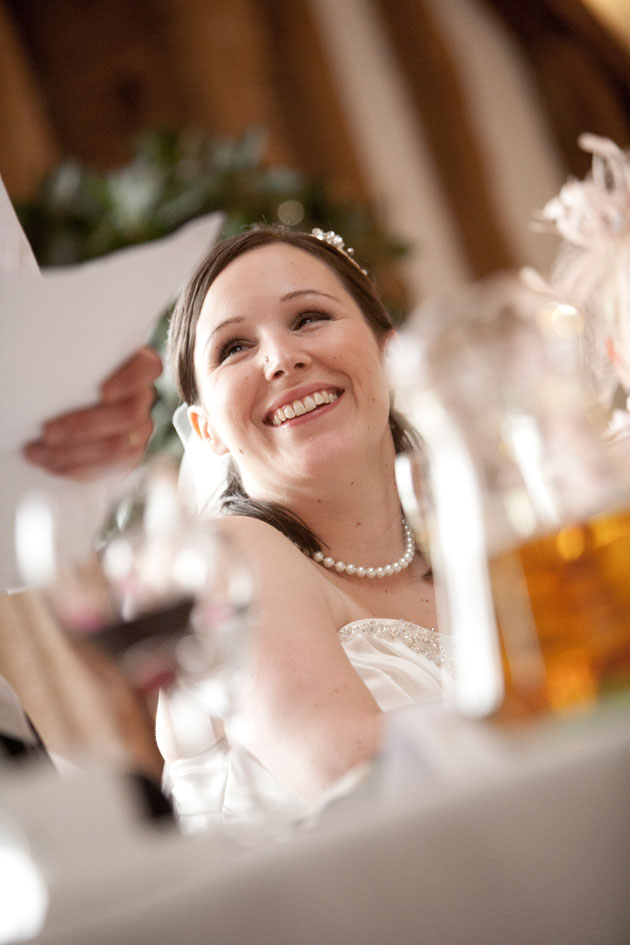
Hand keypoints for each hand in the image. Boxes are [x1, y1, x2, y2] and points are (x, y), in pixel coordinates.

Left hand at [23, 346, 162, 479]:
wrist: (61, 406)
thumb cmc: (64, 377)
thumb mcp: (69, 362)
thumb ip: (71, 364)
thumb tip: (45, 363)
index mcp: (137, 366)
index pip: (148, 368)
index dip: (129, 381)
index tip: (103, 392)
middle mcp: (142, 397)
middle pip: (127, 414)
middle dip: (84, 426)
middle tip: (46, 431)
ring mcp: (140, 429)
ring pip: (118, 446)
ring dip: (73, 452)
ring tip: (39, 452)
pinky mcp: (129, 455)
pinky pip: (110, 469)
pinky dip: (77, 469)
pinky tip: (52, 466)